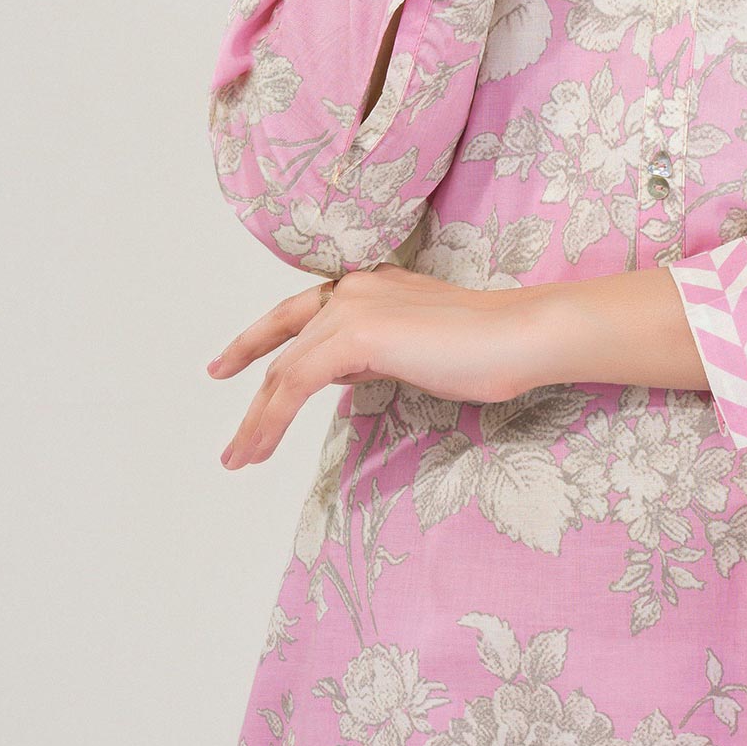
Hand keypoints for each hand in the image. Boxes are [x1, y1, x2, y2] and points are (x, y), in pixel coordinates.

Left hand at [208, 267, 529, 469]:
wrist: (518, 335)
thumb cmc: (487, 349)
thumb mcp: (415, 350)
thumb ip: (374, 354)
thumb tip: (343, 371)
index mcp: (368, 287)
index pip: (300, 316)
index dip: (259, 341)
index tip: (228, 365)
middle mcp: (353, 289)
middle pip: (285, 347)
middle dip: (256, 399)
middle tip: (234, 443)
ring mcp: (352, 308)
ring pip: (285, 371)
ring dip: (258, 421)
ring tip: (241, 459)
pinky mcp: (356, 335)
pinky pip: (297, 383)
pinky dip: (273, 419)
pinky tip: (261, 448)